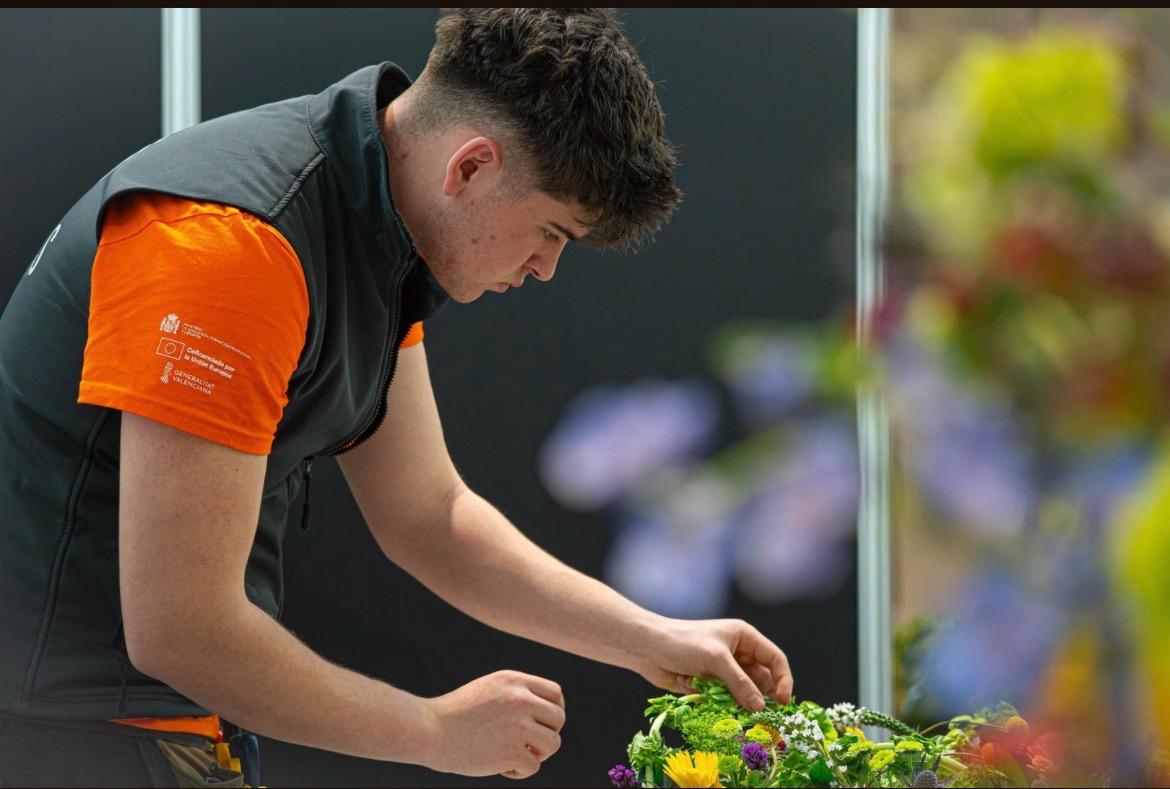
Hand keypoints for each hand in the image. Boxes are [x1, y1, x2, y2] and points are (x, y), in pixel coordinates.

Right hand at [420, 669, 565, 779]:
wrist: (429, 730)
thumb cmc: (455, 713)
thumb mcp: (489, 690)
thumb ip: (517, 695)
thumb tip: (546, 714)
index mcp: (514, 681)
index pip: (555, 693)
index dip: (555, 710)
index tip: (544, 723)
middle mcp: (520, 699)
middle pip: (558, 719)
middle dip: (548, 733)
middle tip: (530, 744)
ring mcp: (517, 726)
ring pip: (553, 743)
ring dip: (538, 754)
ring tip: (518, 755)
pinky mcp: (511, 752)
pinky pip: (533, 766)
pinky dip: (520, 771)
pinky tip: (502, 767)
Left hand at [632, 617, 792, 710]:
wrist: (647, 649)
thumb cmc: (682, 643)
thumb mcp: (715, 659)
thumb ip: (740, 683)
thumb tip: (761, 707)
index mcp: (744, 638)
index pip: (774, 659)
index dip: (783, 680)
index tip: (783, 702)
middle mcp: (738, 654)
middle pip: (762, 680)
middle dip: (762, 697)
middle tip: (763, 717)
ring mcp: (724, 670)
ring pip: (744, 693)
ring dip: (741, 704)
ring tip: (737, 714)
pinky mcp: (710, 685)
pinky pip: (726, 700)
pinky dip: (723, 706)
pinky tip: (715, 706)